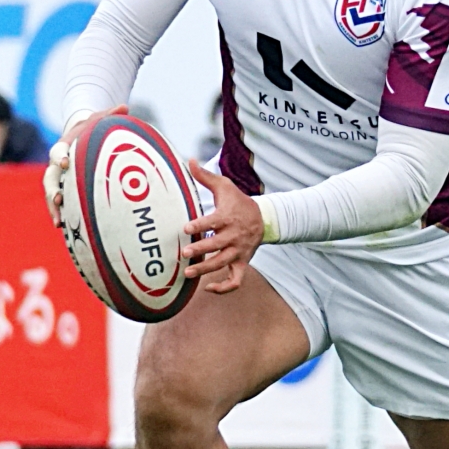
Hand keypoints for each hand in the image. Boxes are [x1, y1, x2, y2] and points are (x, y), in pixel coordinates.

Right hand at [41, 104, 123, 223]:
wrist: (79, 137)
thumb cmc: (91, 129)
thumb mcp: (100, 119)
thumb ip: (110, 114)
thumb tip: (124, 107)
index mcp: (64, 147)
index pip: (58, 152)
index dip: (60, 158)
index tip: (65, 164)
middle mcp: (56, 165)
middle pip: (49, 178)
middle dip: (51, 190)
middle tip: (57, 200)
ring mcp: (58, 179)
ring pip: (51, 194)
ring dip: (54, 208)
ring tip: (59, 223)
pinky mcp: (63, 190)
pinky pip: (61, 204)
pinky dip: (63, 215)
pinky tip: (68, 230)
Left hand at [182, 158, 260, 292]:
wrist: (263, 218)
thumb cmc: (238, 201)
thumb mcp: (224, 187)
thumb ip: (205, 176)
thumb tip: (189, 160)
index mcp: (228, 217)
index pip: (214, 222)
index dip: (200, 225)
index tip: (186, 228)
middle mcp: (234, 236)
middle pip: (217, 245)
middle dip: (201, 250)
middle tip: (185, 254)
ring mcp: (239, 251)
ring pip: (223, 264)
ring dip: (206, 270)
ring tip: (188, 273)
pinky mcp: (242, 263)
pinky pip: (236, 280)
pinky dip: (224, 287)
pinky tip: (208, 288)